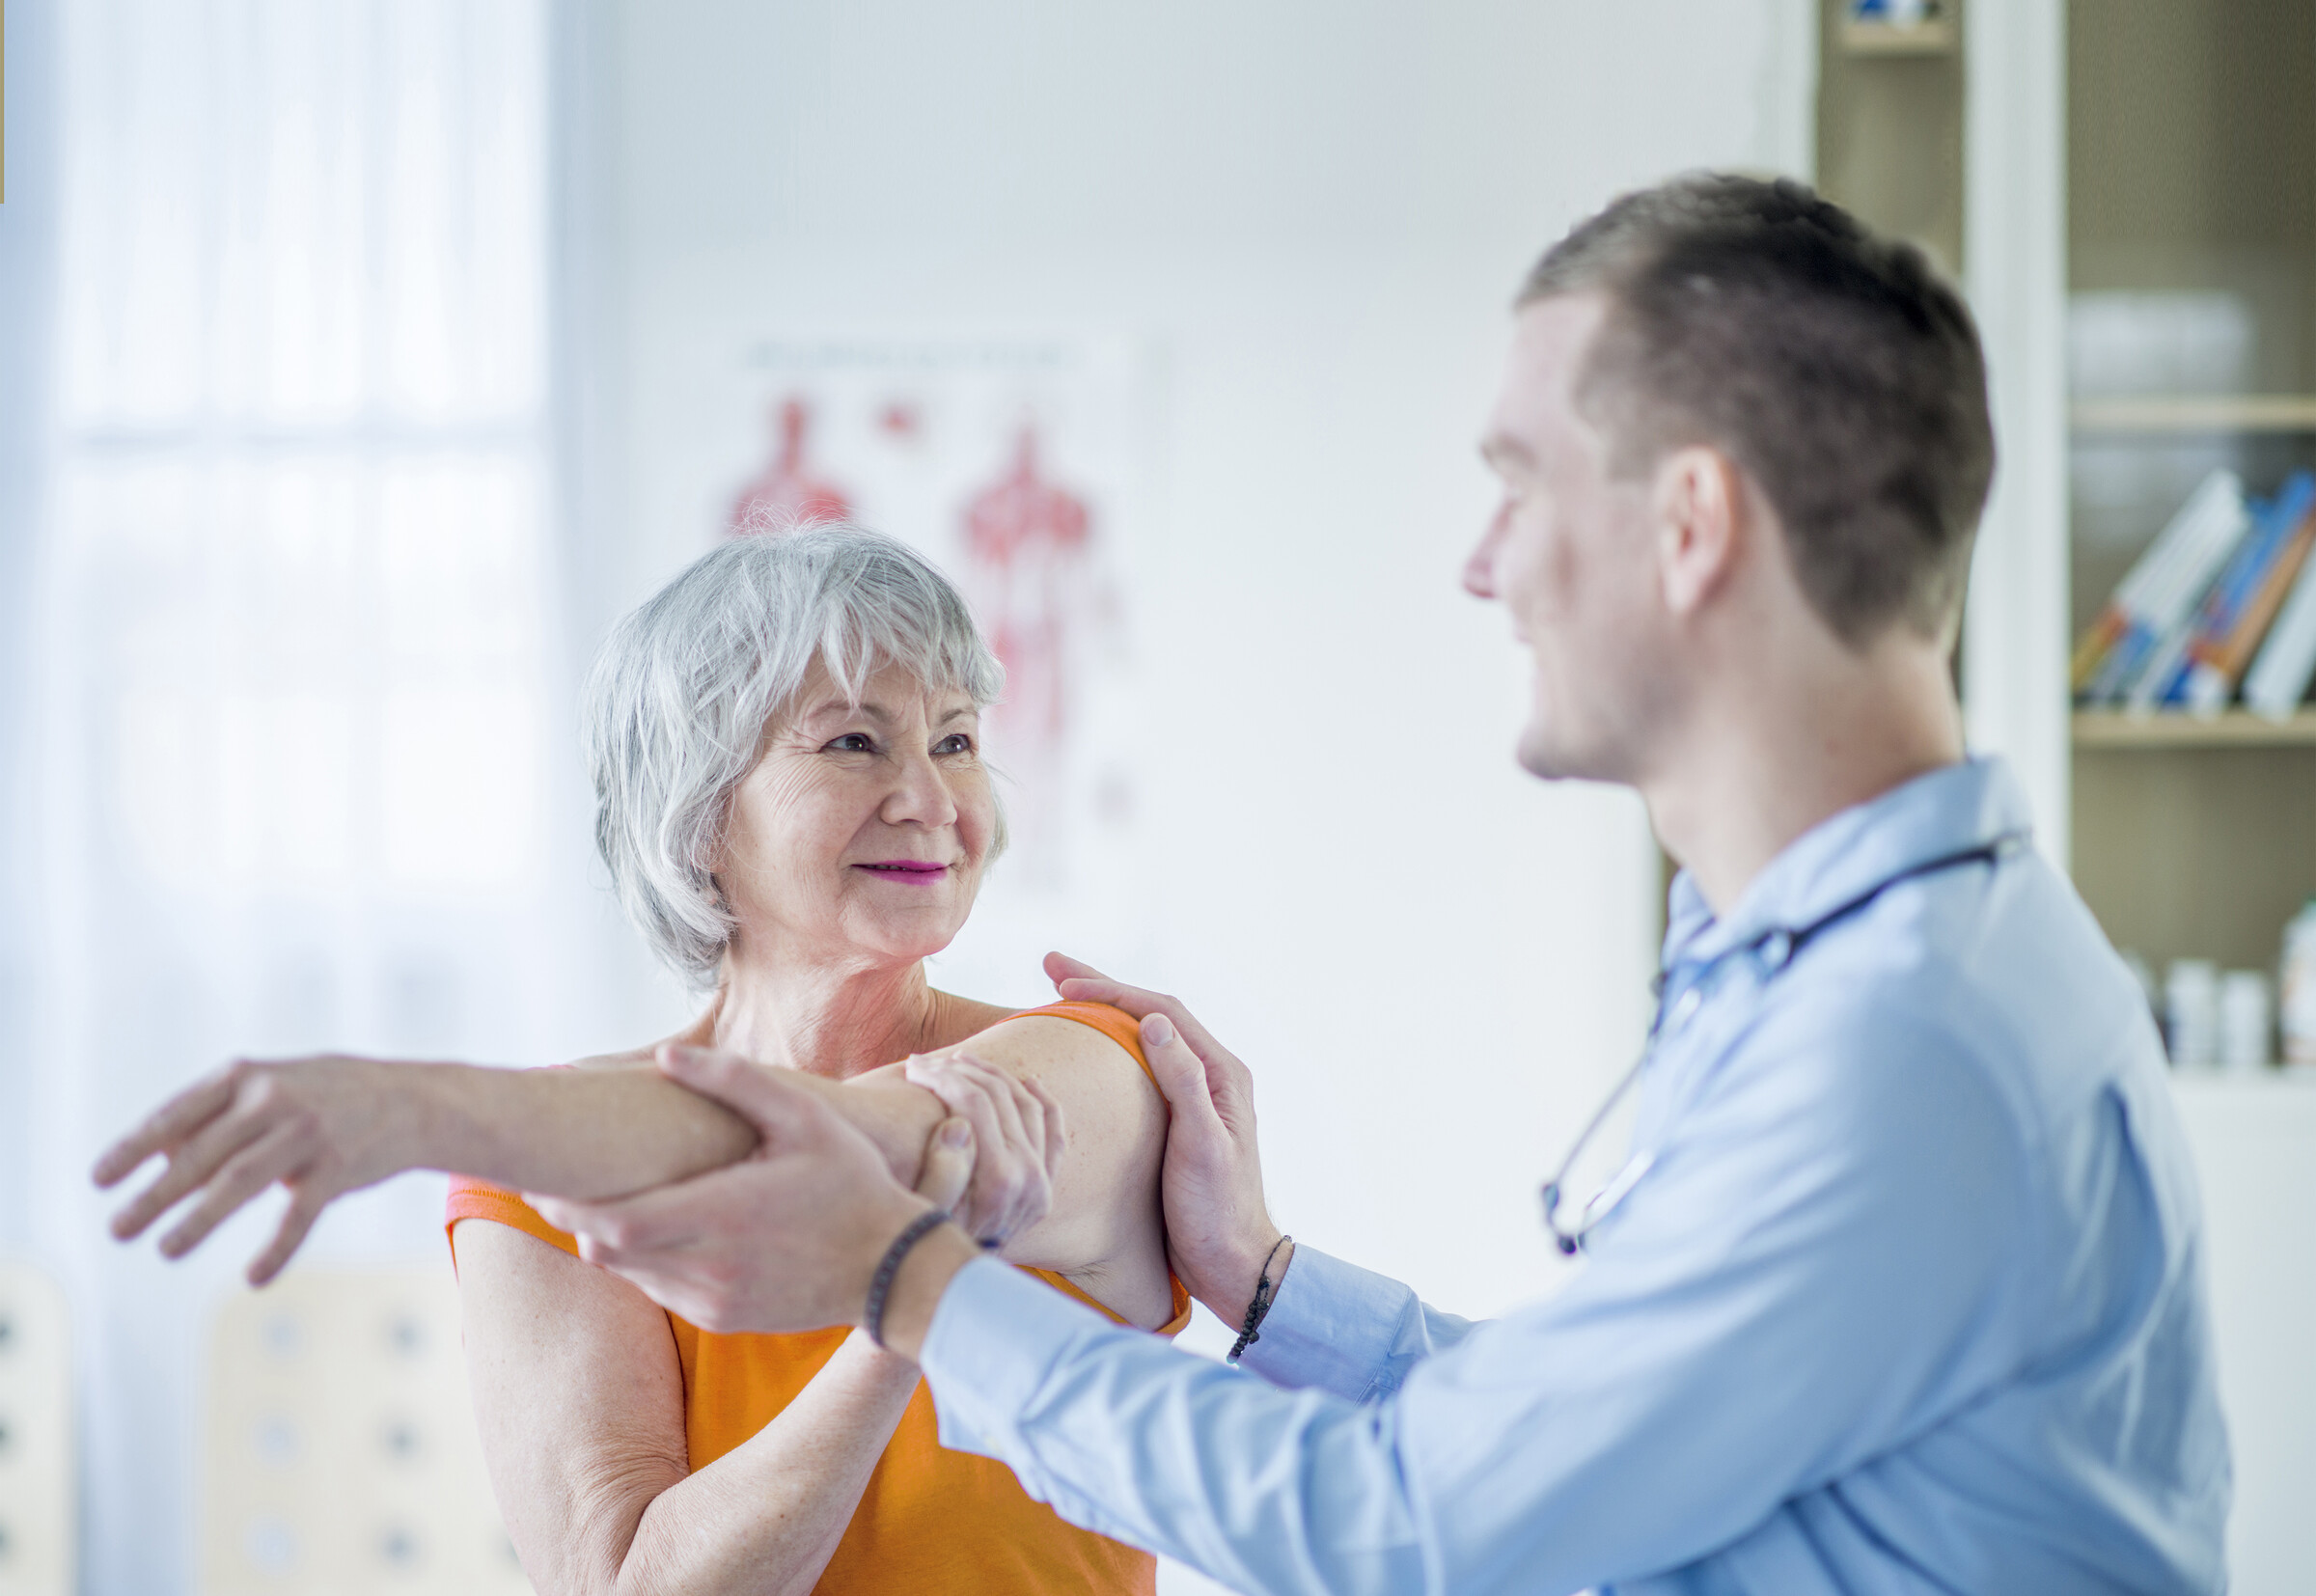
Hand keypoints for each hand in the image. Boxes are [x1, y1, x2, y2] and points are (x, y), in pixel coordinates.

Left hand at [92, 1055, 425, 1284]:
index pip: (177, 1114)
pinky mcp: (339, 1168)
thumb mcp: (272, 1086)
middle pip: (200, 1155)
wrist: (414, 1100)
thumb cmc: (328, 1095)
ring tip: (165, 1250)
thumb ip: (219, 1116)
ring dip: (197, 1221)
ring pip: (239, 1183)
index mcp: (248, 1076)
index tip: (99, 1180)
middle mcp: (274, 1100)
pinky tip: (253, 1279)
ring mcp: (308, 1133)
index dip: (135, 1147)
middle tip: (119, 1229)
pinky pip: (300, 1216)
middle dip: (155, 1195)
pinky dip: (276, 1250)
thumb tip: (159, 1160)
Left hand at [534, 1044, 951, 1336]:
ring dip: (610, 1241)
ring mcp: (714, 1301)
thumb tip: (666, 1056)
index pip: (613, 1222)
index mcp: (722, 1215)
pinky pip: (662, 1292)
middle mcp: (709, 1268)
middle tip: (549, 1186)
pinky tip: (658, 1232)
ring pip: (630, 1274)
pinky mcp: (724, 1319)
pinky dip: (645, 1263)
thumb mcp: (804, 1118)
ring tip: (599, 1203)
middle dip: (575, 1218)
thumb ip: (735, 1082)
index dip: (566, 1205)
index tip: (536, 1181)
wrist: (894, 1269)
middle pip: (607, 1250)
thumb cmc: (851, 1183)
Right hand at [903, 1052, 1061, 1248]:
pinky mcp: (1045, 1189)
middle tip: (927, 1063)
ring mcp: (1042, 1184)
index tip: (912, 1068)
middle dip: (961, 1070)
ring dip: (995, 1076)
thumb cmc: (923, 1252)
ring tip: (962, 1062)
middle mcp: (1030, 1180)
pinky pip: (1055, 1134)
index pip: (975, 1102)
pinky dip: (1044, 1102)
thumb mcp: (922, 1214)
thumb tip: (958, 1123)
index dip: (941, 1076)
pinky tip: (1027, 1080)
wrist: (951, 1292)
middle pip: (1001, 1097)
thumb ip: (941, 1170)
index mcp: (999, 1181)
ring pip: (1028, 1105)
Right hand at [1045, 952, 1286, 1321]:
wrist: (1230, 1261)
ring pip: (1140, 1037)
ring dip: (1101, 1012)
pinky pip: (1135, 1066)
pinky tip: (1079, 1052)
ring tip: (1057, 995)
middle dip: (1100, 987)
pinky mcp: (1173, 1119)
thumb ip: (1183, 1082)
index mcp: (1220, 1073)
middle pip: (1150, 1013)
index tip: (1064, 983)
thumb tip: (1154, 1022)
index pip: (1162, 1011)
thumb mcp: (1202, 1145)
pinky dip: (1103, 1048)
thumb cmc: (1217, 1209)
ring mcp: (1191, 1096)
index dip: (1112, 991)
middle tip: (1050, 967)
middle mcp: (1208, 1075)